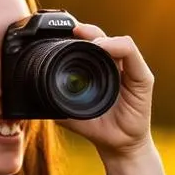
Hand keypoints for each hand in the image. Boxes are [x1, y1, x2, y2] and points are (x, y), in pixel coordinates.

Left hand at [54, 22, 154, 160]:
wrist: (117, 145)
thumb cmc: (95, 126)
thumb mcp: (69, 110)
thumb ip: (55, 99)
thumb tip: (32, 91)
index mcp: (97, 69)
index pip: (88, 43)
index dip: (75, 35)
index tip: (59, 32)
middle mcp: (114, 65)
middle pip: (100, 37)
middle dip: (85, 30)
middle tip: (71, 29)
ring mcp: (129, 69)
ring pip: (115, 40)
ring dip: (99, 36)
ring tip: (84, 38)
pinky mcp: (142, 77)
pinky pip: (130, 52)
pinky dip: (116, 46)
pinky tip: (103, 47)